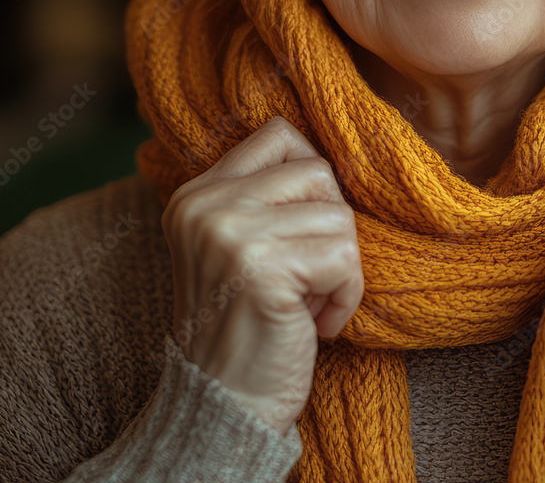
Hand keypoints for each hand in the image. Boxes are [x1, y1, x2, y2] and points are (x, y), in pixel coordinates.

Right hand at [161, 117, 363, 434]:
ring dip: (341, 268)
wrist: (224, 408)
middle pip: (317, 172)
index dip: (312, 176)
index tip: (308, 227)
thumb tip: (332, 158)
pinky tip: (317, 325)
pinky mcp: (262, 267)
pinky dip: (346, 296)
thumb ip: (268, 199)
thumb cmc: (248, 327)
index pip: (279, 135)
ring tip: (308, 304)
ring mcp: (231, 233)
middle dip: (331, 226)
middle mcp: (207, 206)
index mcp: (198, 195)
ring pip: (339, 216)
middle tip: (309, 275)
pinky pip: (345, 257)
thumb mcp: (241, 248)